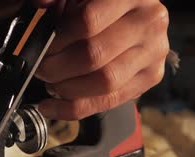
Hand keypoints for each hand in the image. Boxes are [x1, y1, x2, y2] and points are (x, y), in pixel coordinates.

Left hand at [33, 0, 169, 119]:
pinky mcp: (151, 76)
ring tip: (50, 84)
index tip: (41, 47)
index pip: (88, 22)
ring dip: (67, 89)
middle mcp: (149, 22)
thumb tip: (40, 2)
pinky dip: (74, 108)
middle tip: (41, 68)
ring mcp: (154, 51)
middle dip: (57, 68)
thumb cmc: (98, 5)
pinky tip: (52, 106)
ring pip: (104, 82)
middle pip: (94, 55)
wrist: (132, 17)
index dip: (58, 39)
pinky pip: (109, 102)